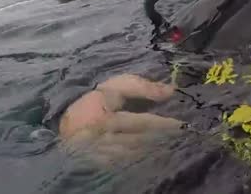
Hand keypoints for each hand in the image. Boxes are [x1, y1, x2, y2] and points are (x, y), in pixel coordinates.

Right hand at [59, 74, 184, 165]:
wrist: (68, 121)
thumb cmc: (98, 100)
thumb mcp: (117, 86)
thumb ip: (143, 87)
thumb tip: (171, 90)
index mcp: (105, 119)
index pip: (139, 123)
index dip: (161, 124)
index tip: (181, 125)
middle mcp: (102, 141)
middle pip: (138, 142)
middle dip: (161, 139)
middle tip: (182, 136)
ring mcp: (100, 156)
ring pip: (133, 156)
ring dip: (153, 150)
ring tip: (173, 144)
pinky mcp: (100, 165)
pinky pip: (125, 165)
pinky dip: (141, 160)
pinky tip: (155, 155)